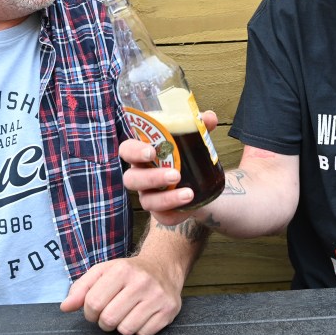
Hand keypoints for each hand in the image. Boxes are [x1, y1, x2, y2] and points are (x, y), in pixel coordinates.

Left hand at [60, 253, 182, 334]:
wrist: (163, 266)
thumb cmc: (128, 272)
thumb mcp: (103, 271)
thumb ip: (81, 288)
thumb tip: (65, 307)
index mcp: (122, 270)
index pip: (93, 303)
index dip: (89, 311)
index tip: (95, 308)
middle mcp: (142, 281)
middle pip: (109, 319)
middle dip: (105, 321)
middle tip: (111, 312)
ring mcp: (157, 296)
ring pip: (126, 329)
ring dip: (121, 326)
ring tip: (126, 312)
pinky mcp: (169, 310)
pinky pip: (143, 334)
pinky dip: (139, 329)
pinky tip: (142, 315)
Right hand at [120, 111, 218, 225]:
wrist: (196, 179)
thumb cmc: (184, 153)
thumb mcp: (192, 138)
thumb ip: (199, 127)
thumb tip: (209, 118)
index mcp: (141, 153)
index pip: (126, 150)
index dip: (134, 151)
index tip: (151, 151)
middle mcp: (140, 175)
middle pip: (132, 179)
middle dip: (152, 178)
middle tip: (175, 174)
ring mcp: (148, 195)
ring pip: (147, 201)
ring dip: (166, 198)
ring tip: (188, 193)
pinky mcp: (160, 212)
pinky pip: (162, 217)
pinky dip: (175, 213)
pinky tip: (189, 207)